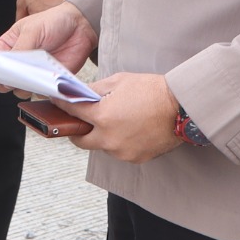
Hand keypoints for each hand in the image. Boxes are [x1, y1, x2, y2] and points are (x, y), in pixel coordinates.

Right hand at [0, 2, 97, 82]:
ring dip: (22, 88)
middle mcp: (19, 60)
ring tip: (29, 81)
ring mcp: (33, 71)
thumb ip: (20, 47)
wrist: (80, 26)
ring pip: (19, 89)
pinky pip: (39, 91)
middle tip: (10, 80)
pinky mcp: (48, 79)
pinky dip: (40, 91)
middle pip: (3, 79)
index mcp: (10, 44)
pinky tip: (44, 83)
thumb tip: (9, 66)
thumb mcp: (33, 30)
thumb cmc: (53, 22)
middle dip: (3, 82)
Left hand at [53, 72, 182, 163]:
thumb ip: (95, 90)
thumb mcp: (119, 81)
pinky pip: (120, 151)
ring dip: (103, 135)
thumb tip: (81, 94)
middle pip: (80, 140)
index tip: (58, 104)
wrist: (182, 107)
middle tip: (81, 121)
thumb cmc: (152, 90)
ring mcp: (122, 152)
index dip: (62, 106)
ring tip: (117, 120)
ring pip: (102, 146)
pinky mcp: (135, 158)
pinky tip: (131, 128)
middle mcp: (108, 139)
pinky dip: (120, 142)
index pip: (72, 113)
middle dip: (78, 130)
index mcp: (102, 117)